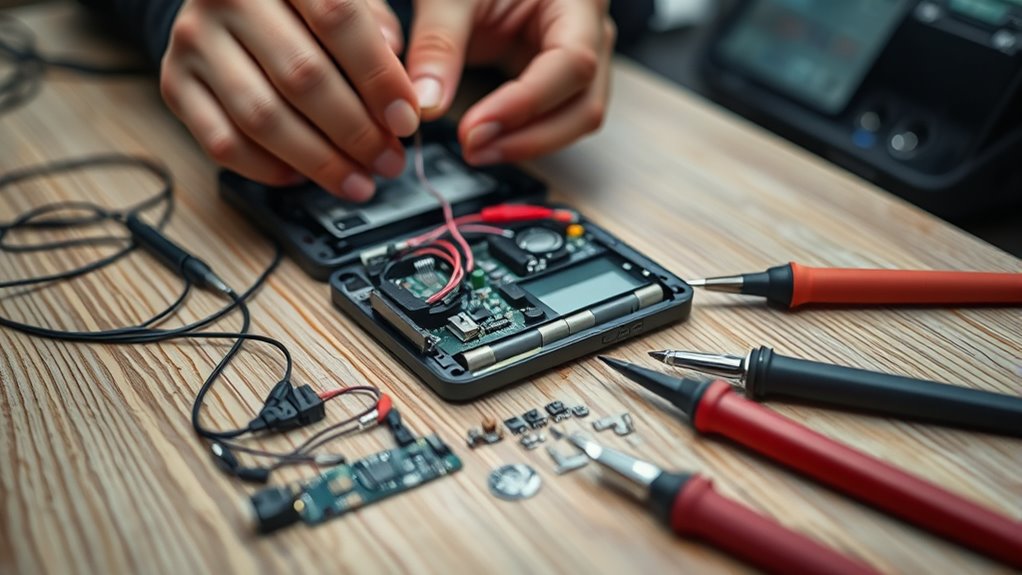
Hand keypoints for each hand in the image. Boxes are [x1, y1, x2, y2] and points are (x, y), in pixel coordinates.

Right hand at [160, 0, 418, 200]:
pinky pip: (222, 143)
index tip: (407, 121)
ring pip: (262, 118)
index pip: (338, 20)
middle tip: (389, 161)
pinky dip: (268, 169)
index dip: (379, 78)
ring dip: (319, 162)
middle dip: (356, 132)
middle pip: (302, 76)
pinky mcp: (174, 83)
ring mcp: (194, 40)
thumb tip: (407, 99)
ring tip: (358, 182)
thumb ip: (379, 35)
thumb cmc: (304, 6)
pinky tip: (304, 177)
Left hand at [405, 0, 615, 164]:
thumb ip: (438, 43)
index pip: (573, 63)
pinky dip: (523, 136)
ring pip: (575, 120)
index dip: (527, 103)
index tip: (477, 127)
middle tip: (473, 148)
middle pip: (585, 105)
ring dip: (527, 145)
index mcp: (578, 0)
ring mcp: (580, 59)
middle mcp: (592, 32)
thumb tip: (427, 102)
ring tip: (476, 149)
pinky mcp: (559, 78)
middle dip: (530, 138)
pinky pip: (555, 119)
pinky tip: (487, 141)